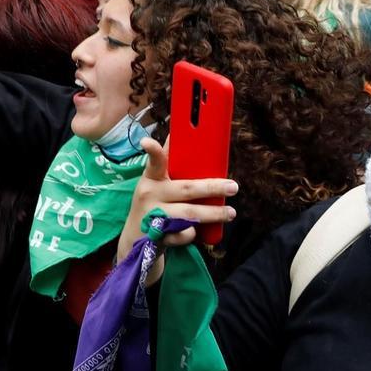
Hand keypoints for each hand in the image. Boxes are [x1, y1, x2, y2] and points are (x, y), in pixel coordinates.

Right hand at [117, 138, 237, 284]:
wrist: (136, 237)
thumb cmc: (155, 201)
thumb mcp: (157, 181)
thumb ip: (169, 162)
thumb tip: (181, 132)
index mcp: (152, 178)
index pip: (154, 162)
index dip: (153, 151)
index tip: (147, 141)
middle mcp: (151, 195)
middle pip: (186, 189)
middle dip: (212, 188)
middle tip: (234, 187)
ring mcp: (153, 216)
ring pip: (188, 213)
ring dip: (212, 213)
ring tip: (230, 212)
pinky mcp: (157, 236)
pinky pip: (181, 234)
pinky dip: (191, 233)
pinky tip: (198, 232)